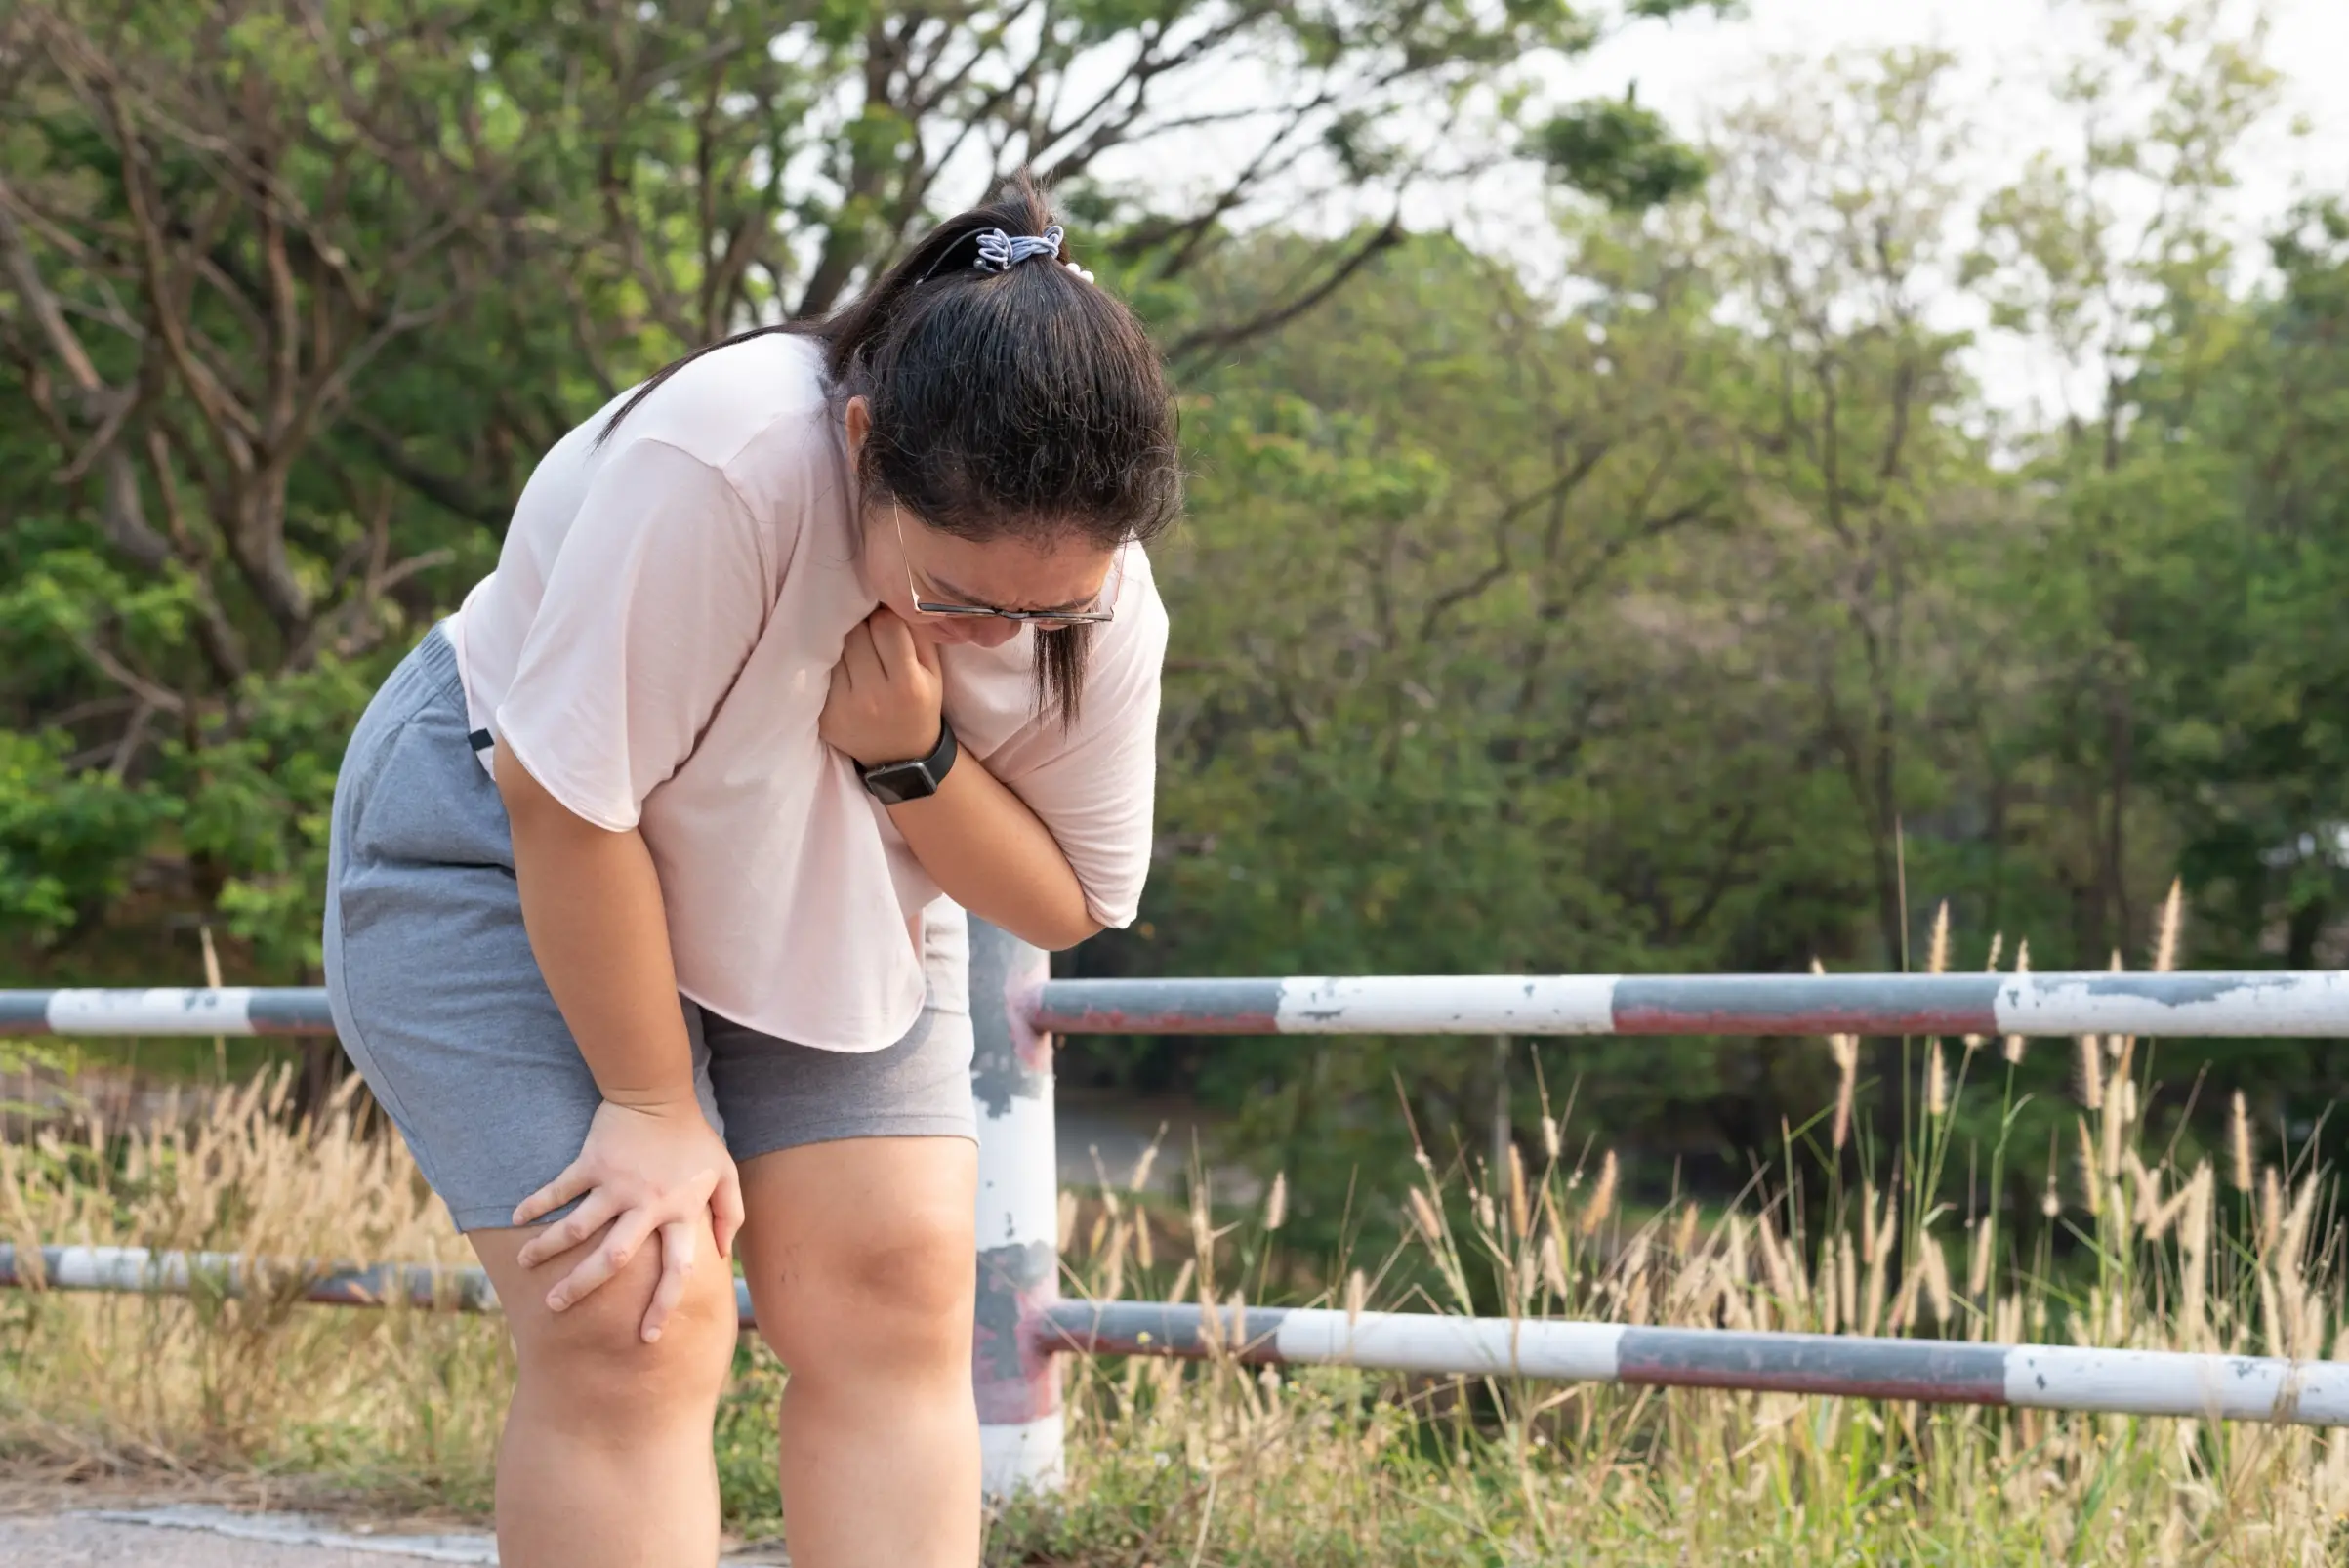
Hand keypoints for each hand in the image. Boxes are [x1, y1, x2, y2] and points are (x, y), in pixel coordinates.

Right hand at [512, 1098, 744, 1341]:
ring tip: (524, 1265)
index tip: (648, 1338)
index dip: (663, 1306)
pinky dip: (536, 1203)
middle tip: (556, 1307)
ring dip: (546, 1249)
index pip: (676, 1271)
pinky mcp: (591, 1163)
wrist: (659, 1093)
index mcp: (679, 1213)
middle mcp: (646, 1205)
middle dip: (581, 1287)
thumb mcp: (725, 1173)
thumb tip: (724, 1253)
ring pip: (576, 1228)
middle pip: (612, 1259)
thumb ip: (731, 1214)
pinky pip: (559, 1189)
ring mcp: (615, 1185)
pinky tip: (516, 1218)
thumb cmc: (694, 1137)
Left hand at [820, 606, 942, 765]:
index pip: (886, 626)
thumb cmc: (920, 704)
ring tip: (854, 650)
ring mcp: (844, 708)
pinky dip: (830, 665)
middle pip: (856, 634)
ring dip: (843, 643)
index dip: (885, 618)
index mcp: (908, 685)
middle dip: (862, 627)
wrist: (901, 756)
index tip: (886, 622)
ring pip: (835, 649)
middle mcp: (874, 698)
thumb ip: (917, 635)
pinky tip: (842, 669)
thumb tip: (890, 600)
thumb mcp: (933, 672)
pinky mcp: (824, 716)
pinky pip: (822, 673)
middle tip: (867, 633)